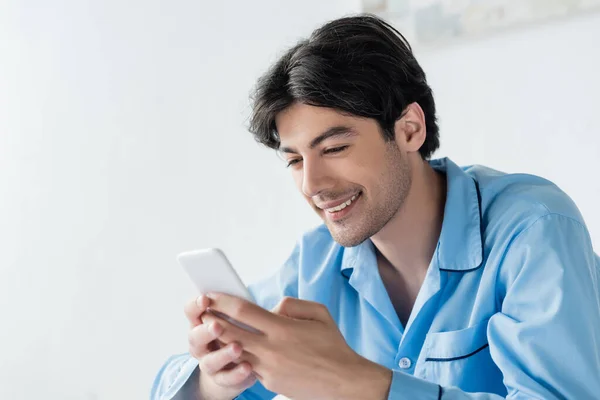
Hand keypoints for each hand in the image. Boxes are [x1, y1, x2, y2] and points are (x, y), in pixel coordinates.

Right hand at [185, 295, 256, 399]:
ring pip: (209, 361)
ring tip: (237, 347)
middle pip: (195, 337)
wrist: (234, 367)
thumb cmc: (237, 333)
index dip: (196, 305)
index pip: (191, 311)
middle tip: (217, 325)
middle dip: (205, 330)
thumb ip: (238, 307)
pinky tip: (248, 367)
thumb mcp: (236, 318)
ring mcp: (209, 363)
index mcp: (201, 323)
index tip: (205, 299)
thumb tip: (250, 297)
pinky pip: (226, 378)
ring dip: (223, 354)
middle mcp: (200, 344)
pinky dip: (236, 373)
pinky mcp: (222, 379)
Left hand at [202, 294, 391, 399]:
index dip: (223, 301)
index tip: (211, 294)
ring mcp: (267, 368)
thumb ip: (291, 304)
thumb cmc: (333, 345)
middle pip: (230, 332)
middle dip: (211, 320)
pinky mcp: (269, 382)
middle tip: (200, 311)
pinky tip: (236, 347)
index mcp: (282, 328)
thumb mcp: (319, 312)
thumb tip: (272, 307)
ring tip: (212, 329)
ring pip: (235, 351)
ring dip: (221, 340)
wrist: (344, 382)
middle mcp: (270, 348)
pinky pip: (249, 365)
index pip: (242, 310)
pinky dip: (241, 355)